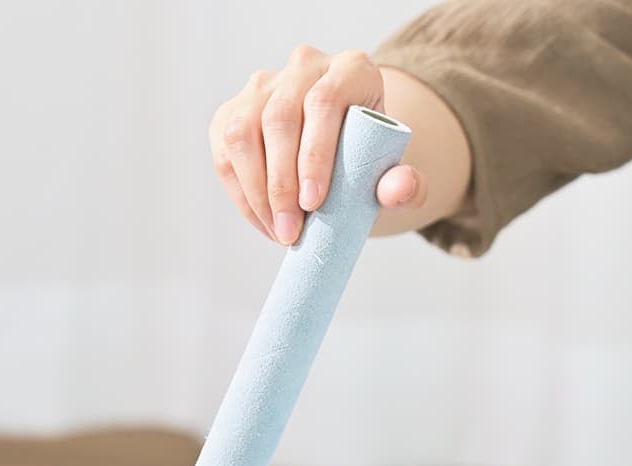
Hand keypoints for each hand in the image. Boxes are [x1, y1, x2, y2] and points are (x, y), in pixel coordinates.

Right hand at [209, 45, 425, 243]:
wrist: (351, 156)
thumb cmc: (372, 162)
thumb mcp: (392, 173)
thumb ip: (405, 183)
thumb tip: (403, 187)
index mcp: (351, 70)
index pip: (324, 102)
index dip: (314, 154)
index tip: (314, 204)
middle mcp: (304, 67)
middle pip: (279, 117)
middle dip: (281, 183)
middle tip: (292, 232)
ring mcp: (265, 85)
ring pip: (243, 131)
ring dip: (256, 190)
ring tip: (279, 232)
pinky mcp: (236, 110)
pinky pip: (227, 151)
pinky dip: (242, 193)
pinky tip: (264, 222)